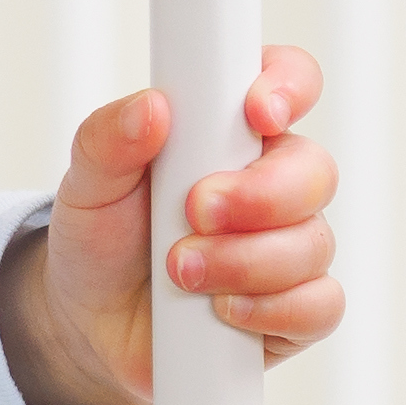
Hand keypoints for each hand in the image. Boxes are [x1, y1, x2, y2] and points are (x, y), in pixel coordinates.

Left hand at [0, 48, 343, 404]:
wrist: (89, 322)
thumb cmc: (102, 238)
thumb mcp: (86, 182)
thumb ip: (109, 138)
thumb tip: (152, 107)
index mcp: (231, 131)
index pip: (289, 82)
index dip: (287, 88)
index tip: (256, 113)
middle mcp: (272, 183)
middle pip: (315, 171)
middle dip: (260, 195)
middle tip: (196, 211)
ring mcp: (289, 247)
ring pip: (313, 243)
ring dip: (245, 261)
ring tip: (180, 271)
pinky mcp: (293, 309)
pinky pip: (320, 306)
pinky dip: (271, 310)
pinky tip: (223, 309)